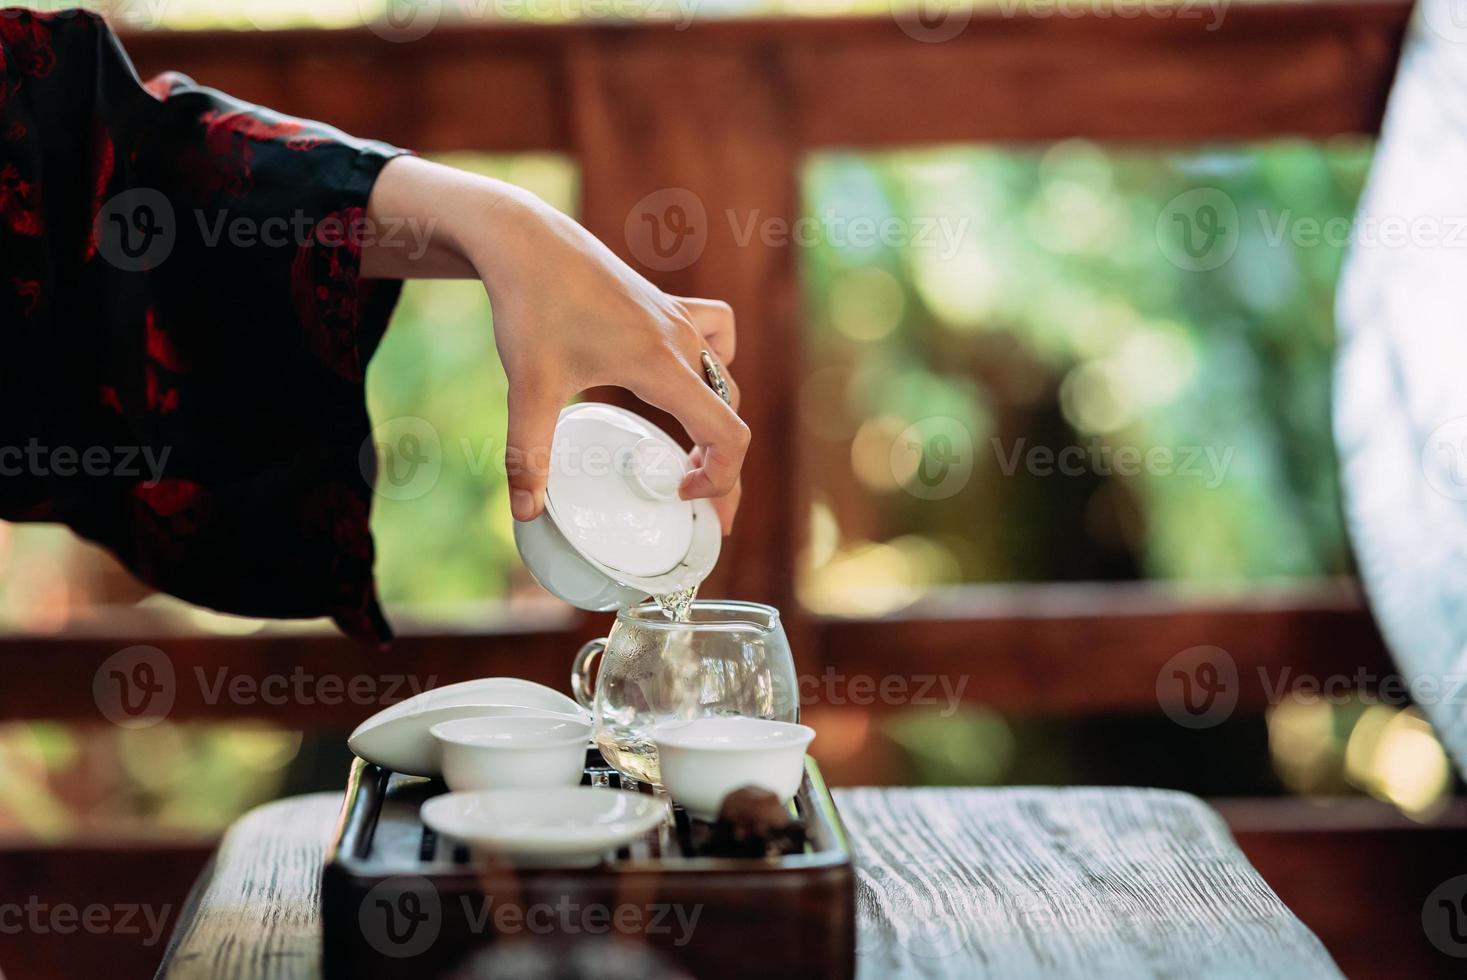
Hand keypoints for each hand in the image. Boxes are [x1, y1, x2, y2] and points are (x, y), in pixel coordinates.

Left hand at [362, 157, 746, 532]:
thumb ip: (528, 455)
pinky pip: (716, 337)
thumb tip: (525, 513)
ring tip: (689, 450)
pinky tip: (683, 379)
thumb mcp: (528, 387)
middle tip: (691, 500)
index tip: (684, 497)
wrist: (527, 239)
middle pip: (729, 413)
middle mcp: (682, 341)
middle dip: (720, 463)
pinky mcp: (665, 306)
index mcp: (662, 366)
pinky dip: (714, 362)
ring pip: (724, 377)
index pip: (728, 433)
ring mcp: (678, 319)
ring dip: (717, 417)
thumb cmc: (531, 305)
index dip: (723, 479)